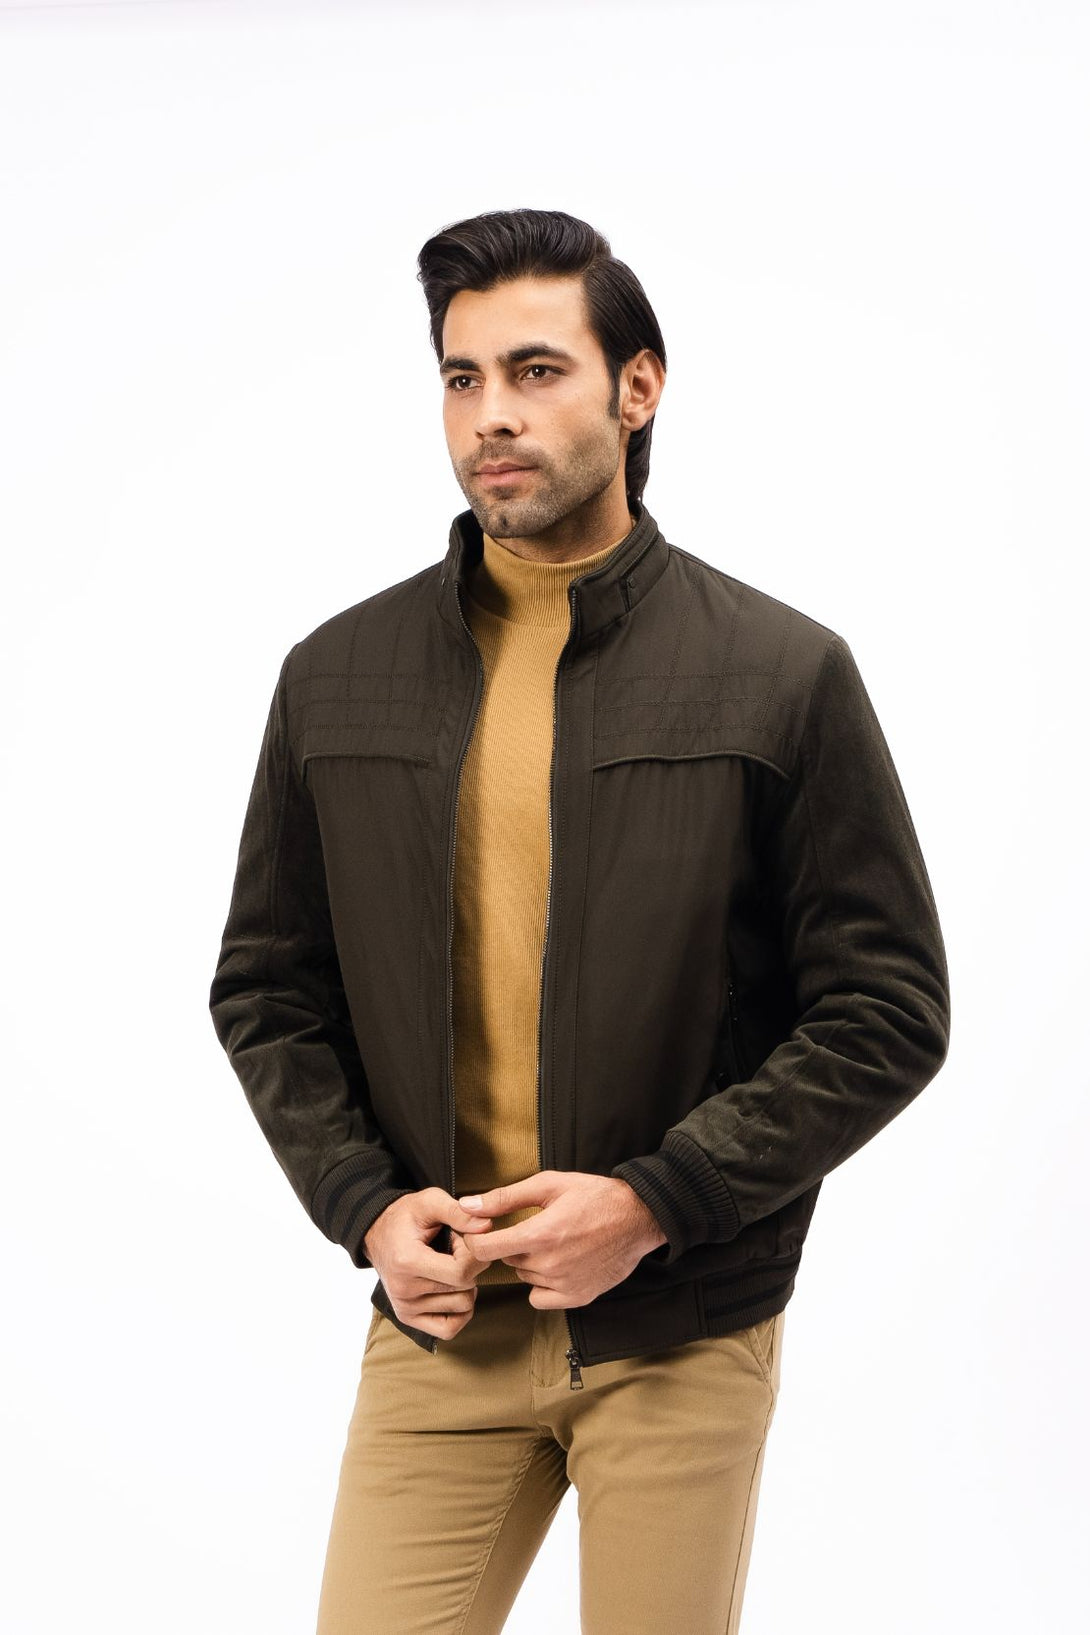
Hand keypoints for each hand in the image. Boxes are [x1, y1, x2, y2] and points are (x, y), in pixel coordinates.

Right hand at [363, 1189, 494, 1340]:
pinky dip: (460, 1311)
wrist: (378, 1232)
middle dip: (470, 1267)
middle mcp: (404, 1290)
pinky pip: (449, 1329)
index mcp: (407, 1262)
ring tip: (449, 1265)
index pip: (461, 1272)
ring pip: (463, 1307)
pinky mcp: (408, 1318)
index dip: (473, 1254)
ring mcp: (405, 1308)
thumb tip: (487, 1227)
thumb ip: (458, 1212)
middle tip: (456, 1250)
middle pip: (464, 1289)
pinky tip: (453, 1288)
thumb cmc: (407, 1216)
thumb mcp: (429, 1201)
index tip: (464, 1239)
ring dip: (466, 1286)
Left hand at [456, 1171, 667, 1308]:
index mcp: (539, 1234)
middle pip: (507, 1259)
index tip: (480, 1233)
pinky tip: (558, 1265)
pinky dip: (542, 1284)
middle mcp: (549, 1264)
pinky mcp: (577, 1298)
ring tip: (556, 1242)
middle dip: (514, 1244)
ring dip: (530, 1262)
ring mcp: (564, 1285)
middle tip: (536, 1228)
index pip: (484, 1250)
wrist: (638, 1217)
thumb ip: (504, 1198)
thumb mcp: (549, 1185)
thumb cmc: (594, 1196)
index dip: (475, 1240)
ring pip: (524, 1276)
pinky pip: (539, 1298)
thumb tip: (467, 1206)